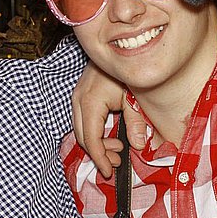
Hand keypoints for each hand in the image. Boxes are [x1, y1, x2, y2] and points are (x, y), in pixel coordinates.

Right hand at [72, 61, 145, 179]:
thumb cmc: (129, 71)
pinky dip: (95, 131)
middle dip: (98, 153)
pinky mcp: (81, 94)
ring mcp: (78, 95)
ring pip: (81, 129)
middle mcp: (79, 99)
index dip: (100, 158)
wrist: (121, 46)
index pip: (91, 139)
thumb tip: (138, 146)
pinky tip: (111, 135)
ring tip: (118, 149)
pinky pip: (83, 119)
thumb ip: (138, 123)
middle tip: (117, 162)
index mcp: (91, 101)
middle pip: (82, 136)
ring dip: (97, 142)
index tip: (110, 171)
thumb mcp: (137, 98)